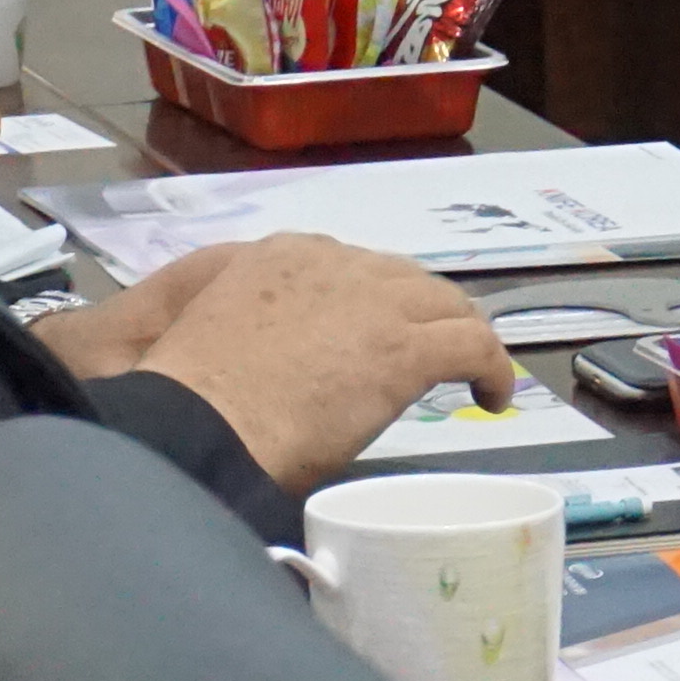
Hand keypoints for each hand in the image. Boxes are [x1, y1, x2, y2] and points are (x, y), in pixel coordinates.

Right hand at [59, 234, 511, 494]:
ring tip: (472, 372)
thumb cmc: (185, 399)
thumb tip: (255, 353)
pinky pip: (473, 345)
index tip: (374, 334)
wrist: (196, 423)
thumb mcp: (203, 332)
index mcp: (280, 256)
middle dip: (420, 313)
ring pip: (446, 304)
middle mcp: (333, 264)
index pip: (349, 266)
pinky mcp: (404, 349)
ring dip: (462, 334)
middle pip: (403, 278)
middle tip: (427, 353)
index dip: (372, 301)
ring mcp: (373, 302)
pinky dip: (493, 368)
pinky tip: (494, 397)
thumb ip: (236, 323)